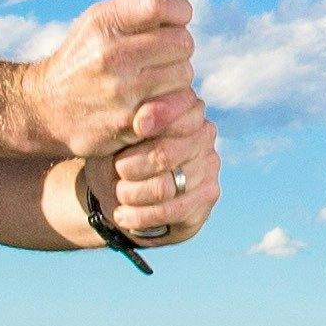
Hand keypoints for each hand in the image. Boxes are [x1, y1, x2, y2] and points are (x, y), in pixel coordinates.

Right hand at [20, 0, 200, 163]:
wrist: (44, 108)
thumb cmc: (79, 59)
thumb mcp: (94, 22)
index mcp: (104, 21)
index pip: (161, 3)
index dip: (180, 9)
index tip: (178, 17)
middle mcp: (111, 54)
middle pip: (183, 42)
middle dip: (179, 48)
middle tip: (164, 55)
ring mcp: (120, 91)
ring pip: (184, 76)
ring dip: (177, 78)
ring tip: (156, 79)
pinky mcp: (128, 122)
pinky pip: (177, 107)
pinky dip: (174, 105)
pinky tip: (158, 101)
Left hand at [88, 95, 225, 249]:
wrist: (120, 195)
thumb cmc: (118, 158)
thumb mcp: (117, 137)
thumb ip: (131, 123)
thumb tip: (140, 124)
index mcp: (186, 111)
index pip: (180, 110)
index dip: (159, 117)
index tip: (137, 128)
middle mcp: (204, 137)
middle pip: (164, 155)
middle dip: (130, 168)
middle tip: (117, 172)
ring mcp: (209, 169)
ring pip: (162, 187)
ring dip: (131, 194)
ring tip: (118, 194)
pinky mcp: (205, 200)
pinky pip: (167, 212)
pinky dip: (138, 216)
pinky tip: (123, 214)